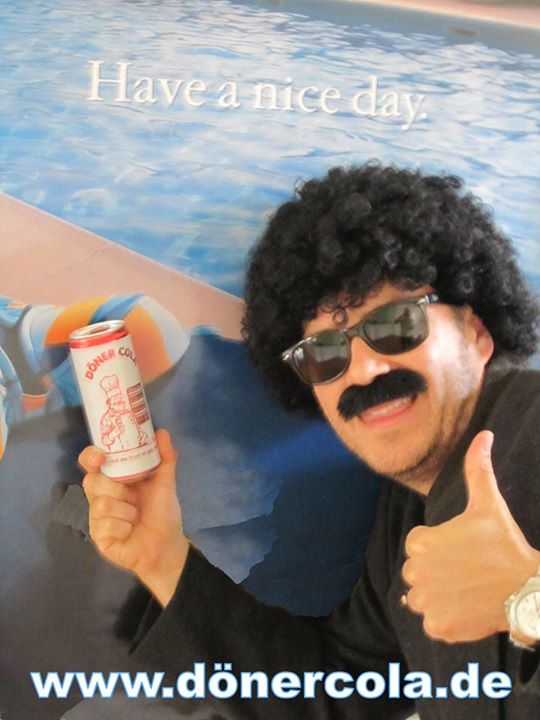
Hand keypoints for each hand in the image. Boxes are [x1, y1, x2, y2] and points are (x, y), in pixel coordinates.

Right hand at [80, 429, 189, 606]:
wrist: (167, 545)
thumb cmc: (162, 513)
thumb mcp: (165, 482)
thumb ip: (165, 457)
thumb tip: (162, 432)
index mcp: (112, 480)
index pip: (90, 463)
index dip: (90, 456)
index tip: (101, 456)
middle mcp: (100, 496)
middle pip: (92, 482)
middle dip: (117, 489)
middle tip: (134, 497)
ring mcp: (96, 517)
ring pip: (101, 504)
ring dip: (126, 511)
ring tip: (135, 516)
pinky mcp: (98, 537)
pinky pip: (105, 525)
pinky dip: (124, 527)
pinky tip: (130, 531)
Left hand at [402, 430, 539, 642]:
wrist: (527, 589)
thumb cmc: (504, 544)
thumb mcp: (488, 503)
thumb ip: (477, 468)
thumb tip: (484, 434)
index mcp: (420, 544)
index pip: (417, 544)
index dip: (439, 545)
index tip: (463, 548)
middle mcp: (415, 574)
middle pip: (416, 571)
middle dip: (436, 570)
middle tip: (466, 569)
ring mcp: (427, 603)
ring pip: (420, 597)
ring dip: (436, 594)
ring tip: (465, 587)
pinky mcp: (438, 627)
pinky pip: (431, 622)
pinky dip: (445, 618)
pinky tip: (466, 607)